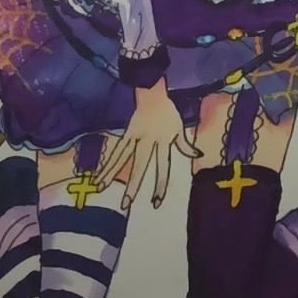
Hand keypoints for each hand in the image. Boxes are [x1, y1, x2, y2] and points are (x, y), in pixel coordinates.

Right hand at [93, 77, 199, 210]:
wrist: (151, 92)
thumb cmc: (168, 111)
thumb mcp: (179, 127)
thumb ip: (185, 144)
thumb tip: (198, 155)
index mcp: (163, 141)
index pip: (162, 167)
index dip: (160, 185)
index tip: (156, 203)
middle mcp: (147, 140)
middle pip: (139, 165)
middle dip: (132, 185)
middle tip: (125, 204)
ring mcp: (134, 136)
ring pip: (121, 157)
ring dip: (110, 173)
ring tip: (99, 188)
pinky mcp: (126, 133)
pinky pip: (116, 151)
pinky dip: (107, 163)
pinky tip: (99, 174)